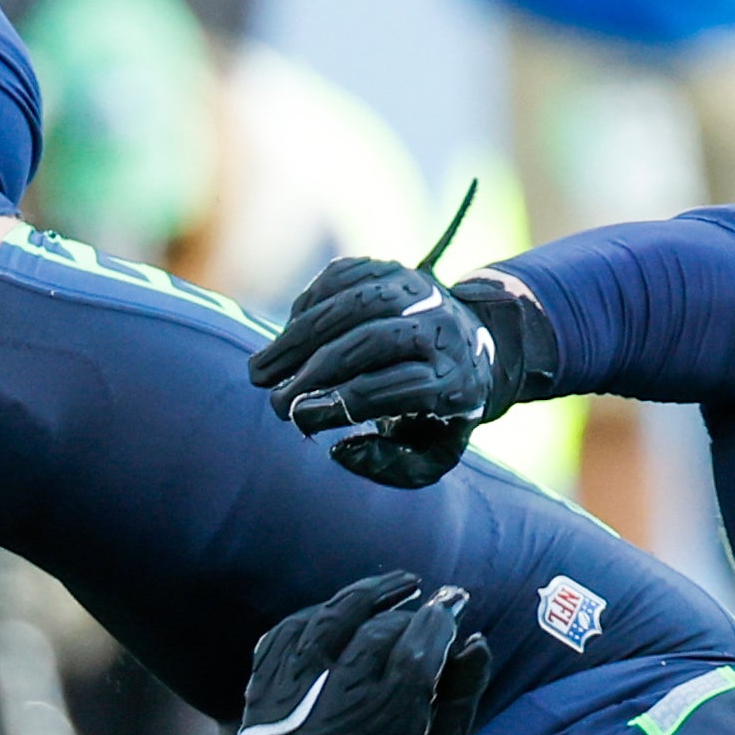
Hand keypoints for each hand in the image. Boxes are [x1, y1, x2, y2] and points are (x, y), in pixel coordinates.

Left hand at [201, 574, 489, 734]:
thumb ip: (458, 705)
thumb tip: (476, 644)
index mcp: (383, 727)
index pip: (416, 651)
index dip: (438, 621)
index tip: (454, 608)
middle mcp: (335, 702)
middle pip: (378, 631)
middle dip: (412, 610)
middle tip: (435, 604)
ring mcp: (292, 691)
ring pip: (329, 619)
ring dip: (367, 593)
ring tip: (398, 584)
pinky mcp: (262, 687)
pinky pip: (287, 632)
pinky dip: (318, 613)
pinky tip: (342, 607)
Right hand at [250, 257, 553, 490]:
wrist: (474, 347)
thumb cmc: (441, 409)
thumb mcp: (435, 450)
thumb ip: (393, 466)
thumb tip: (341, 451)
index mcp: (454, 380)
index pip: (391, 389)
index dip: (337, 404)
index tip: (298, 418)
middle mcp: (442, 329)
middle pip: (371, 342)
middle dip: (313, 373)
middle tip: (274, 402)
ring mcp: (419, 291)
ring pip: (351, 304)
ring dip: (296, 339)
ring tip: (260, 372)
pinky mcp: (393, 268)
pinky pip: (342, 277)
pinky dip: (306, 306)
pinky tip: (287, 336)